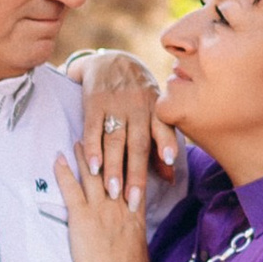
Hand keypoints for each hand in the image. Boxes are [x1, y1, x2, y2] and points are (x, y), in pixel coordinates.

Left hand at [53, 131, 156, 261]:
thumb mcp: (141, 251)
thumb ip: (136, 237)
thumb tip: (133, 236)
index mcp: (135, 216)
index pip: (134, 181)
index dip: (129, 162)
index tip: (126, 148)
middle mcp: (120, 206)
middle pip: (114, 171)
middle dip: (108, 151)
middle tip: (102, 134)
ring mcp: (101, 210)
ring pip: (92, 175)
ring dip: (84, 155)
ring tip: (78, 139)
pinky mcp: (82, 217)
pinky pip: (71, 189)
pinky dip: (63, 172)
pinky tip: (58, 158)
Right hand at [67, 47, 180, 188]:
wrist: (111, 60)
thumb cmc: (138, 94)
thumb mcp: (153, 112)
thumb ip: (159, 144)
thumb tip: (170, 178)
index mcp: (156, 109)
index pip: (163, 128)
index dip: (166, 143)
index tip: (170, 161)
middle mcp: (138, 106)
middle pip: (138, 143)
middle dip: (136, 173)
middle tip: (133, 201)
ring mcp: (116, 104)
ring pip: (115, 139)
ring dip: (113, 167)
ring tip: (112, 192)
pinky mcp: (94, 101)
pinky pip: (93, 128)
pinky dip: (92, 148)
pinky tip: (92, 166)